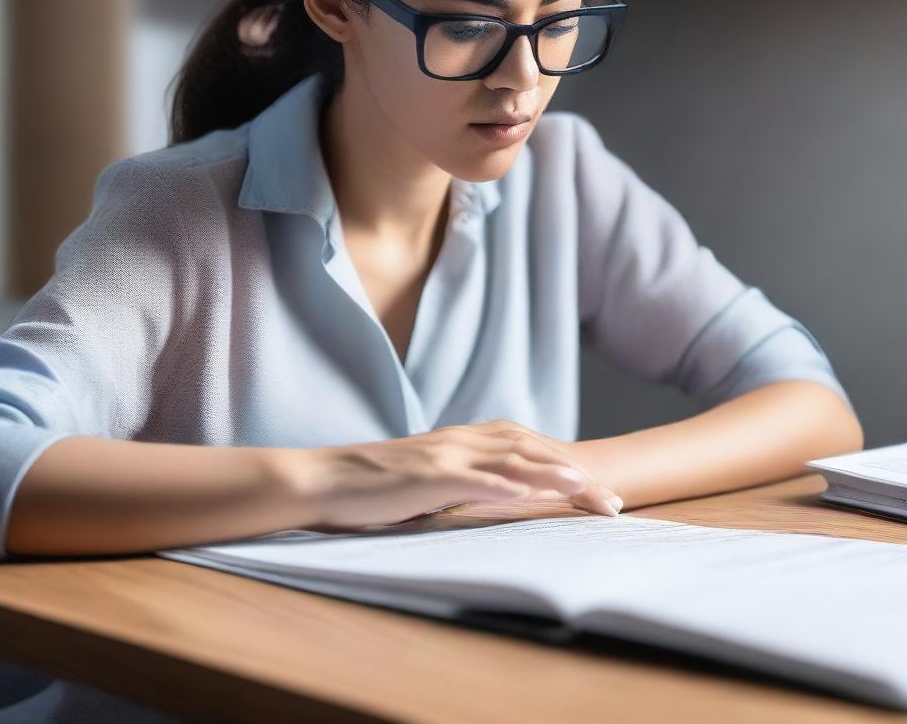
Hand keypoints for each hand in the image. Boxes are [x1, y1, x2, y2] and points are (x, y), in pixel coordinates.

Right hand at [286, 419, 624, 531]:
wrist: (329, 479)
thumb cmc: (379, 487)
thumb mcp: (432, 481)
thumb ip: (468, 483)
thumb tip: (506, 500)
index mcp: (464, 441)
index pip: (527, 448)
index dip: (567, 466)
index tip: (600, 491)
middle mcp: (461, 440)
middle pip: (531, 451)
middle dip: (575, 474)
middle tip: (613, 501)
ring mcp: (445, 454)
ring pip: (510, 459)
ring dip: (552, 475)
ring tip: (587, 489)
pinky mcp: (428, 474)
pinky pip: (472, 478)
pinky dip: (504, 485)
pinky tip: (528, 496)